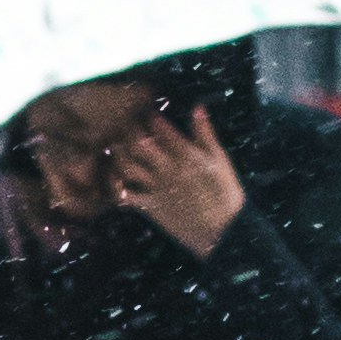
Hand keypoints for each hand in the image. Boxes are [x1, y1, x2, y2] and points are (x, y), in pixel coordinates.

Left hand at [110, 105, 245, 257]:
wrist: (224, 232)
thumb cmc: (225, 193)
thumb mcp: (220, 160)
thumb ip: (205, 134)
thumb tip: (197, 107)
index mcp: (186, 154)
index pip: (160, 127)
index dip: (149, 114)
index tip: (145, 109)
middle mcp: (168, 168)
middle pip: (138, 143)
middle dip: (128, 129)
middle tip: (125, 123)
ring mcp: (156, 188)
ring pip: (128, 165)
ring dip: (119, 153)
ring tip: (117, 146)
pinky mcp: (150, 206)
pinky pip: (127, 194)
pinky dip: (117, 185)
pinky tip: (115, 177)